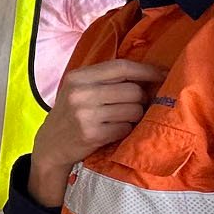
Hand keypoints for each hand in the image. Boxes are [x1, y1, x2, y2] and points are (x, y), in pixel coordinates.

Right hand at [28, 59, 166, 206]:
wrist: (50, 145)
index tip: (164, 74)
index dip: (146, 70)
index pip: (121, 67)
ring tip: (123, 119)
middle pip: (133, 90)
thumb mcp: (78, 90)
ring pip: (133, 110)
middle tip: (136, 106)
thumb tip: (149, 76)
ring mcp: (85, 115)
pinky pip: (126, 129)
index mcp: (78, 77)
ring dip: (135, 116)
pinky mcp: (92, 135)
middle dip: (141, 99)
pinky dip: (125, 130)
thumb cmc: (71, 114)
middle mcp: (80, 93)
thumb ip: (105, 80)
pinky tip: (114, 131)